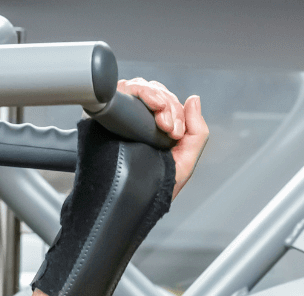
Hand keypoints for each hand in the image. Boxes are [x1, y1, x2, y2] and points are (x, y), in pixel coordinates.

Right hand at [117, 78, 209, 198]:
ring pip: (140, 86)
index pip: (168, 101)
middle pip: (155, 91)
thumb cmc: (154, 188)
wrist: (129, 201)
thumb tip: (194, 100)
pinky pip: (121, 88)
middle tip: (169, 130)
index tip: (175, 133)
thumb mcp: (185, 162)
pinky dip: (137, 90)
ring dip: (156, 98)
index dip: (176, 111)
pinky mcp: (106, 113)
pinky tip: (148, 106)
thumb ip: (197, 132)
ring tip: (161, 123)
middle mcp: (139, 119)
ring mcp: (122, 115)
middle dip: (168, 106)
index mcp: (157, 128)